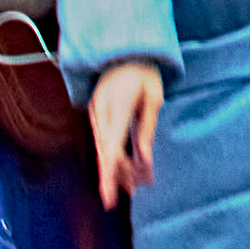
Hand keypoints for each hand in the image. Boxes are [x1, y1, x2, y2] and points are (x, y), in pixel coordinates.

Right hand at [92, 60, 162, 207]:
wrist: (122, 51)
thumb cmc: (143, 73)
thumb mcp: (153, 97)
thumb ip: (147, 128)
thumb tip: (145, 160)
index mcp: (116, 106)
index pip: (111, 148)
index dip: (110, 174)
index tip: (108, 197)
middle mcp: (100, 112)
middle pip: (105, 152)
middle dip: (116, 175)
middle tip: (126, 194)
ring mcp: (95, 113)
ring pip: (104, 148)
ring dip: (117, 166)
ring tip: (135, 183)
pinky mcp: (96, 114)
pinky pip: (104, 139)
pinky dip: (114, 153)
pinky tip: (125, 166)